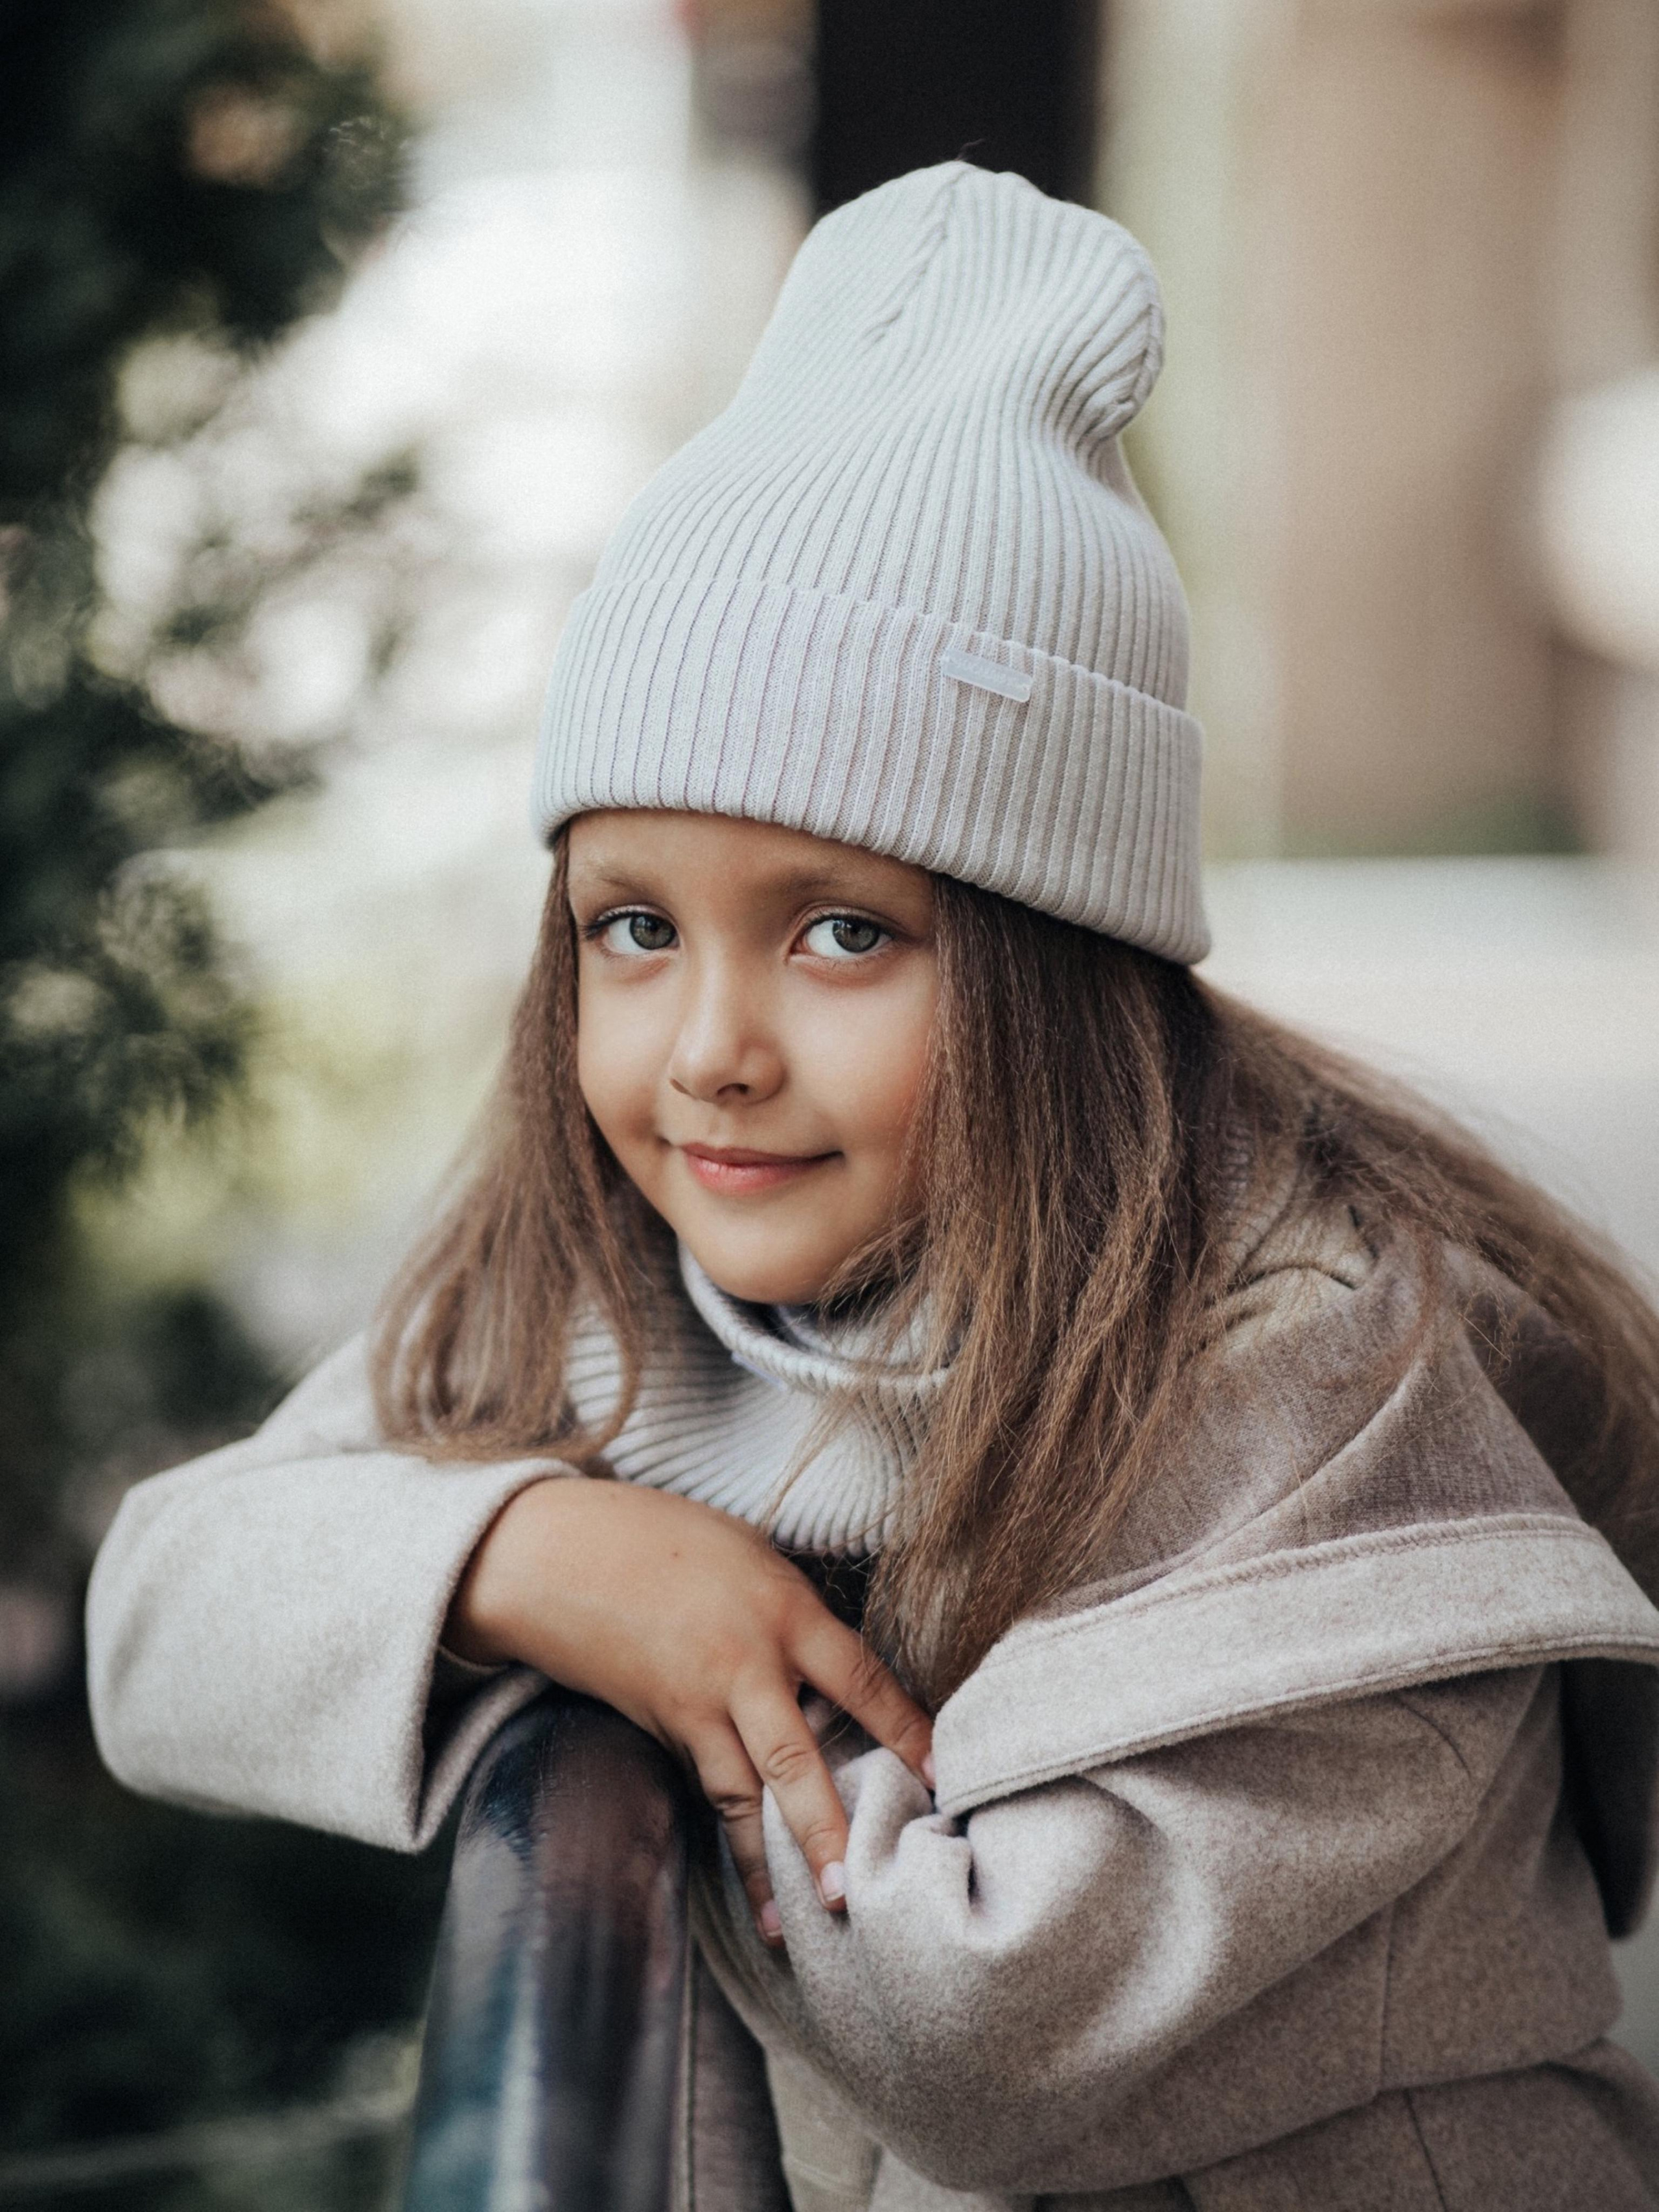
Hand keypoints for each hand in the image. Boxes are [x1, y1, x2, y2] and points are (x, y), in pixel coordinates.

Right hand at [446, 1477, 934, 1945]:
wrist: (557, 1554)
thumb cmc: (663, 1535)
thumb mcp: (750, 1553)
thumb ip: (795, 1613)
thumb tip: (836, 1669)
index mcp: (783, 1609)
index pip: (860, 1679)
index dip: (904, 1730)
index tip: (942, 1778)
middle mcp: (744, 1665)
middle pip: (796, 1760)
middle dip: (826, 1830)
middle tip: (855, 1893)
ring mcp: (695, 1704)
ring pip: (740, 1797)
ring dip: (766, 1865)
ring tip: (790, 1928)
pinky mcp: (659, 1727)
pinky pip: (703, 1790)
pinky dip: (726, 1839)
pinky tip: (744, 1885)